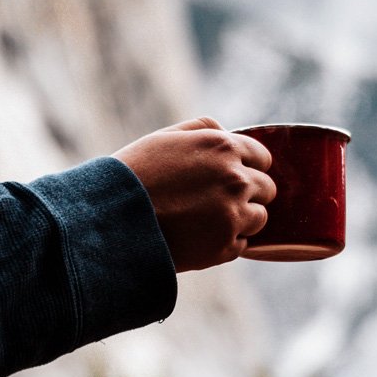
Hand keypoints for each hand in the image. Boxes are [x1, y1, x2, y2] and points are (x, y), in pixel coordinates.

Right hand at [113, 117, 276, 271]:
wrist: (109, 221)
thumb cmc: (133, 175)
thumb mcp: (166, 137)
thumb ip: (204, 129)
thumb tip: (230, 133)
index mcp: (224, 148)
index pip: (263, 158)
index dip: (250, 167)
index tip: (235, 175)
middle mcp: (236, 180)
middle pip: (267, 189)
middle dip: (250, 193)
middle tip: (219, 200)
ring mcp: (233, 215)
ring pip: (259, 218)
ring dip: (242, 218)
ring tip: (208, 220)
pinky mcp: (225, 247)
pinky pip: (242, 244)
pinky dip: (227, 242)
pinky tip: (200, 237)